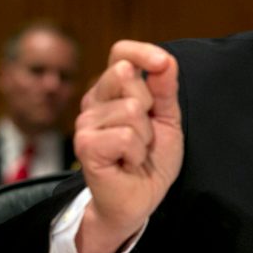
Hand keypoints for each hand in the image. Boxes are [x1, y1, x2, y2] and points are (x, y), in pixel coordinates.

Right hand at [73, 40, 182, 252]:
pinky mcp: (86, 145)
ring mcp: (86, 123)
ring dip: (145, 137)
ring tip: (136, 152)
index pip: (120, 53)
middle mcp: (94, 102)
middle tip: (145, 133)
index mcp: (112, 90)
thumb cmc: (151, 159)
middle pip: (127, 75)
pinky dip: (136, 153)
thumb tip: (165, 59)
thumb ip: (165, 88)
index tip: (163, 63)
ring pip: (132, 109)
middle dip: (150, 106)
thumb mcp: (166, 118)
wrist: (139, 199)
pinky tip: (127, 163)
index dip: (142, 52)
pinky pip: (126, 136)